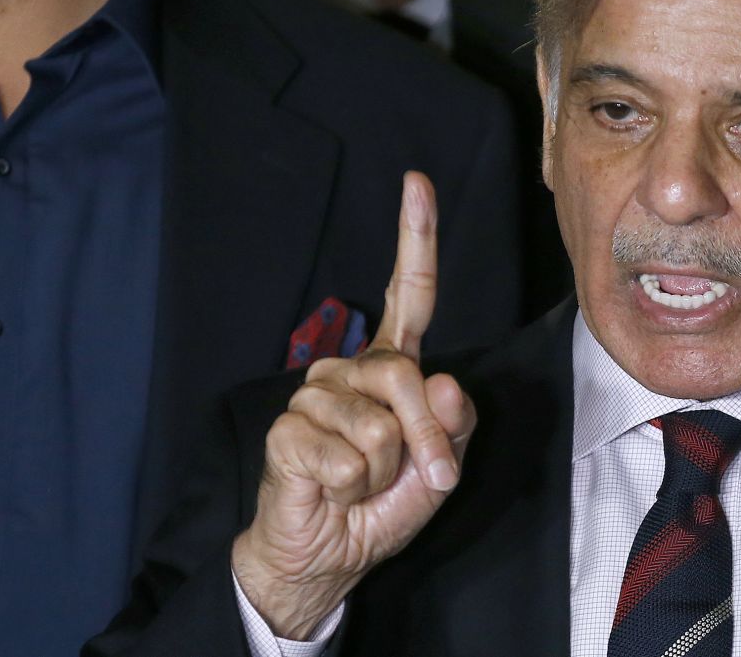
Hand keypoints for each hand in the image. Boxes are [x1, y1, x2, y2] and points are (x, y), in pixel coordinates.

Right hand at [231, 171, 477, 638]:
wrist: (326, 555)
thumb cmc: (382, 505)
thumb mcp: (439, 468)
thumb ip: (454, 426)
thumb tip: (447, 384)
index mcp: (391, 367)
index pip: (409, 295)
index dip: (414, 240)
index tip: (417, 185)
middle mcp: (351, 370)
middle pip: (403, 374)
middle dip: (425, 437)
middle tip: (423, 477)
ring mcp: (314, 396)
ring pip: (377, 426)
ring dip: (385, 471)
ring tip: (362, 483)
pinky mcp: (286, 431)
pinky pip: (344, 456)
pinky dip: (351, 487)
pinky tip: (332, 489)